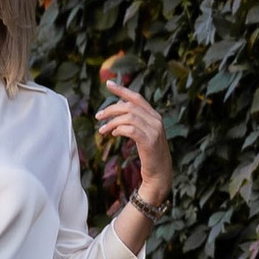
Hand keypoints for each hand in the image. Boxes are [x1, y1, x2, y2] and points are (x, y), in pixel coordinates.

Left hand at [96, 62, 171, 214]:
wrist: (160, 174)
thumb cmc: (149, 155)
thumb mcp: (142, 134)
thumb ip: (134, 121)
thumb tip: (117, 108)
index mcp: (155, 116)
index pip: (137, 97)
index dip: (122, 89)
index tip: (108, 84)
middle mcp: (156, 120)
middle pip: (129, 106)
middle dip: (111, 109)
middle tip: (98, 116)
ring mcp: (154, 130)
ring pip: (128, 116)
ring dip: (112, 122)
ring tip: (102, 130)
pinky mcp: (149, 142)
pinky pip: (130, 130)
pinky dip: (119, 130)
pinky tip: (113, 134)